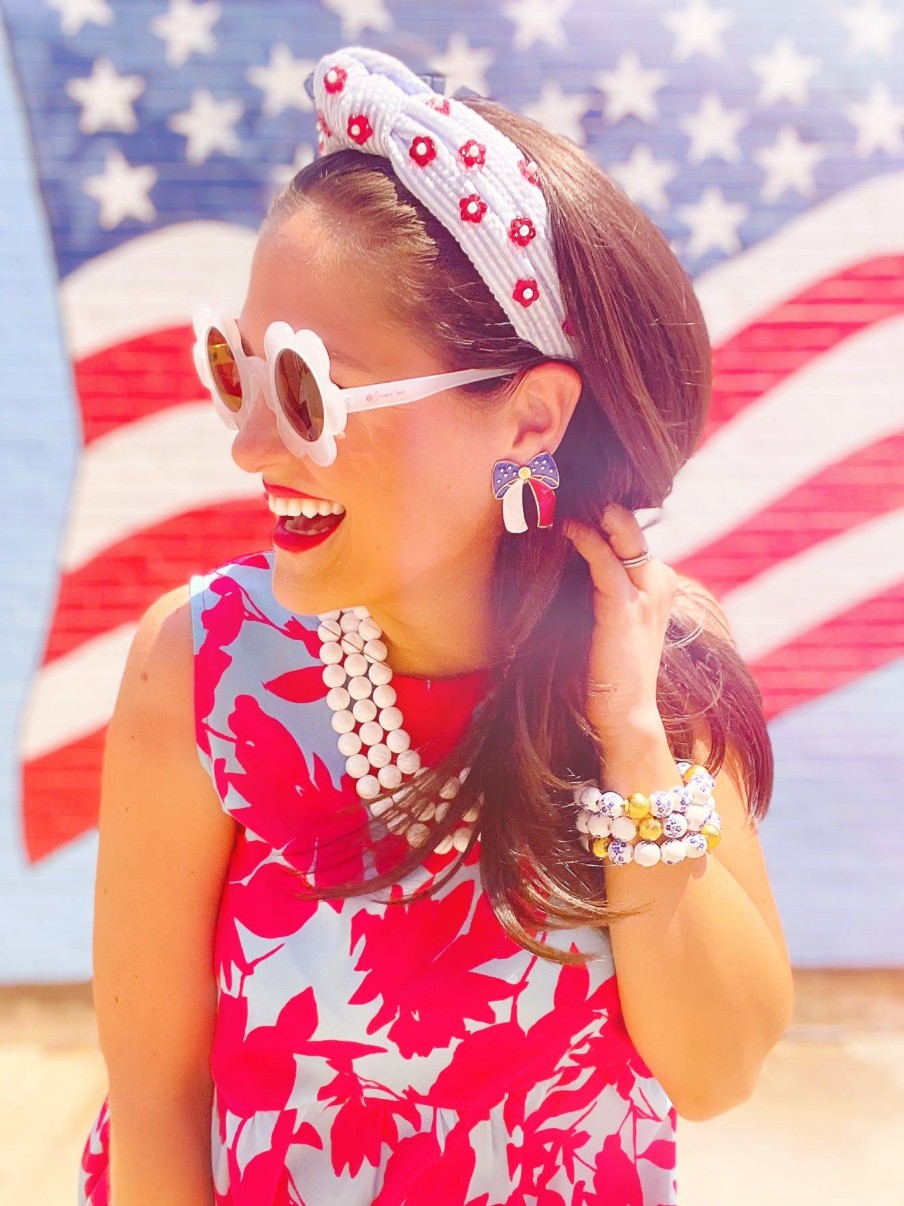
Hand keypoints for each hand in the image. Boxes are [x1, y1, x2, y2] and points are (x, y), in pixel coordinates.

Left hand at [561, 503, 677, 741]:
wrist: (625, 712)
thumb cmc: (607, 667)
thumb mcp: (605, 616)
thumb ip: (595, 585)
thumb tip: (559, 553)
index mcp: (656, 581)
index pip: (630, 533)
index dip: (601, 513)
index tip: (569, 494)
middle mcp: (658, 581)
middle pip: (630, 525)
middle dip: (599, 502)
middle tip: (563, 484)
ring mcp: (646, 594)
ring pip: (622, 534)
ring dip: (589, 513)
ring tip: (559, 498)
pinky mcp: (625, 608)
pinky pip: (605, 558)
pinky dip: (585, 538)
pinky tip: (565, 527)